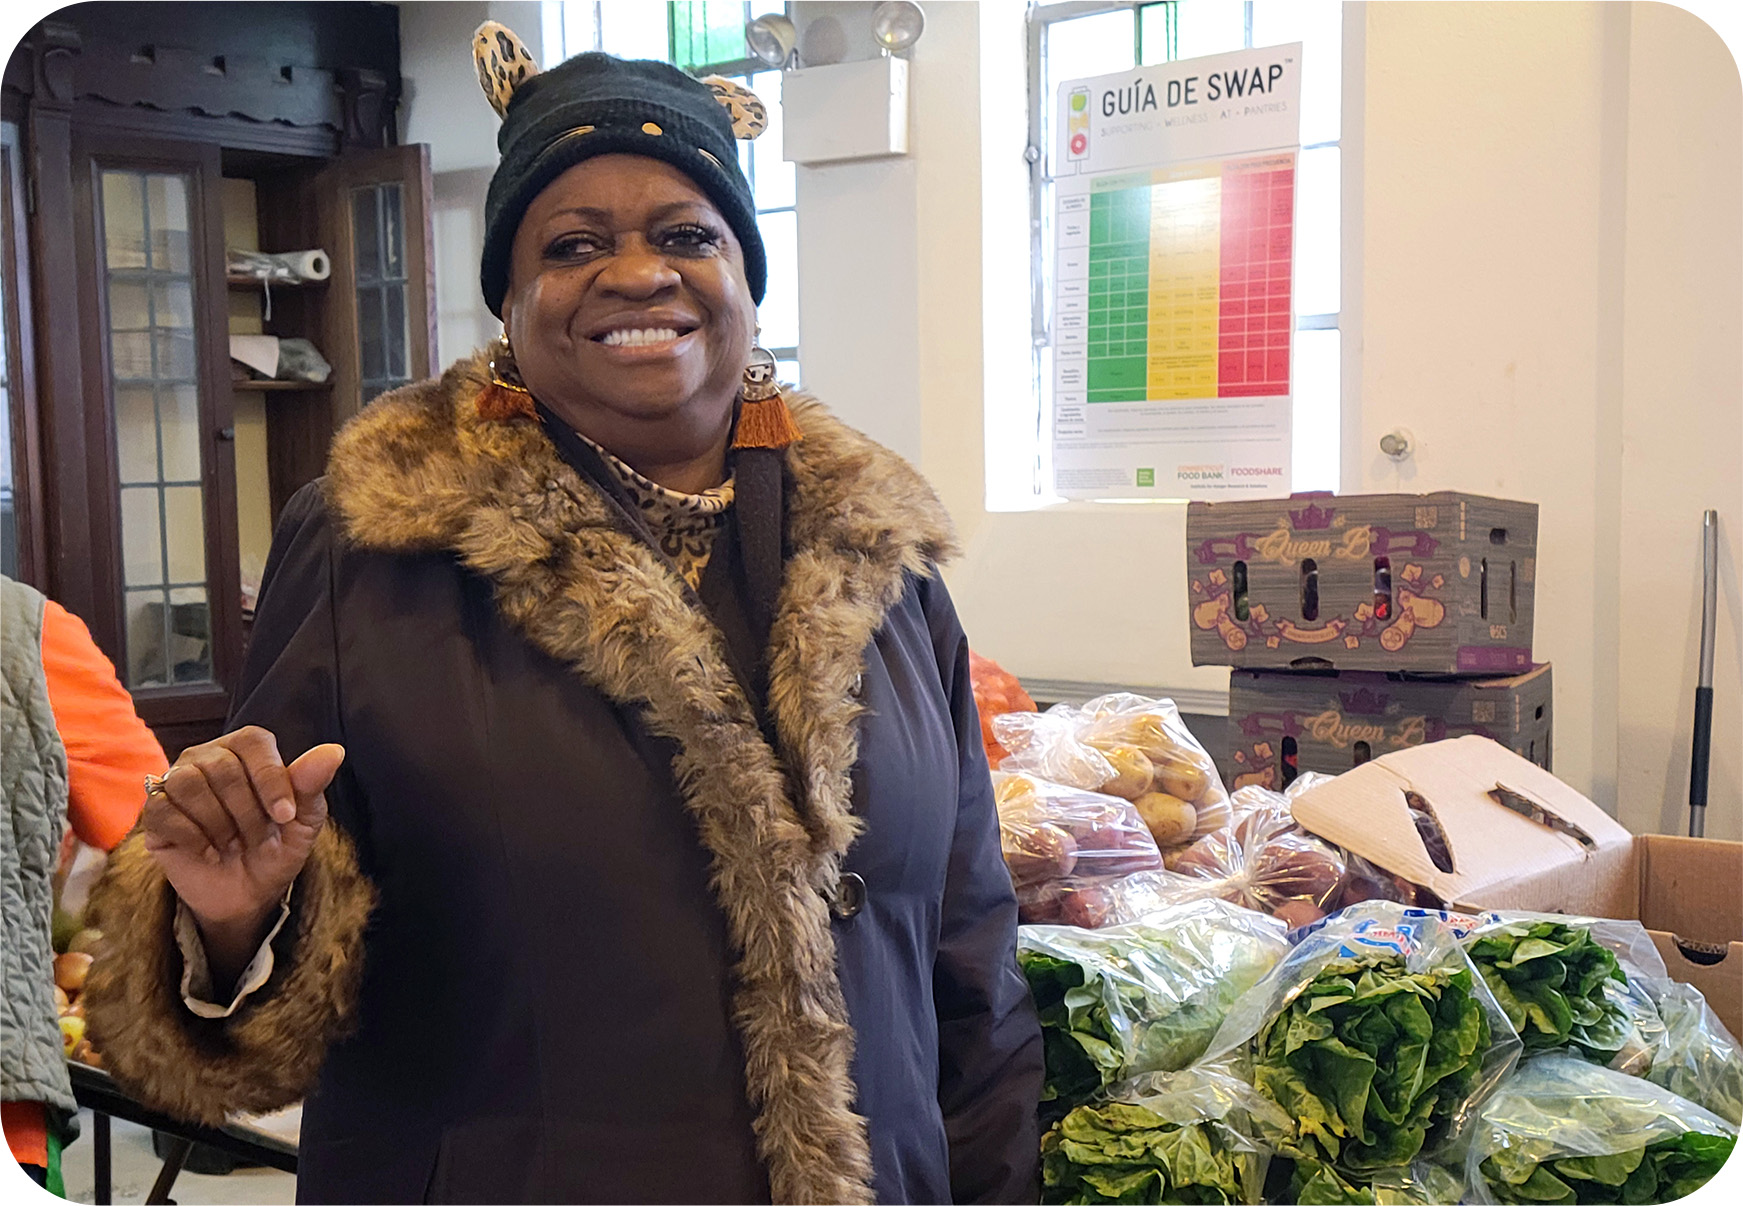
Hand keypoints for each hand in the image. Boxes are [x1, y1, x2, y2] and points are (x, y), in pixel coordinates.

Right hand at [143, 727, 343, 941]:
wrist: (246, 895)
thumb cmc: (276, 848)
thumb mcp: (303, 822)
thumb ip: (311, 786)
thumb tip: (334, 751)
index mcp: (245, 750)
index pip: (253, 742)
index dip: (270, 778)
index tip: (284, 816)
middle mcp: (206, 757)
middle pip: (221, 766)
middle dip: (247, 812)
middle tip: (257, 839)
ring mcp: (175, 782)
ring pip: (189, 783)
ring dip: (219, 823)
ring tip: (233, 844)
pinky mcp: (154, 813)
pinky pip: (164, 811)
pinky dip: (193, 837)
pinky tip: (210, 853)